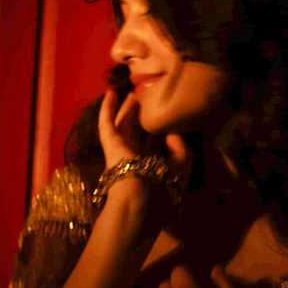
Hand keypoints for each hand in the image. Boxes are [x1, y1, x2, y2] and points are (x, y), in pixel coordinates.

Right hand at [97, 86, 193, 213]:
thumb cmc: (164, 181)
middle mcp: (137, 153)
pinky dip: (107, 108)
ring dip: (127, 108)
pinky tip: (110, 93)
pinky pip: (106, 122)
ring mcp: (122, 147)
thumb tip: (171, 130)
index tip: (163, 113)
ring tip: (132, 93)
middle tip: (146, 98)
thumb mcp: (181, 161)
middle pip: (139, 130)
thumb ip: (179, 144)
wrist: (142, 195)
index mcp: (152, 161)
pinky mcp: (110, 143)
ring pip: (123, 123)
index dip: (158, 127)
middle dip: (142, 115)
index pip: (154, 141)